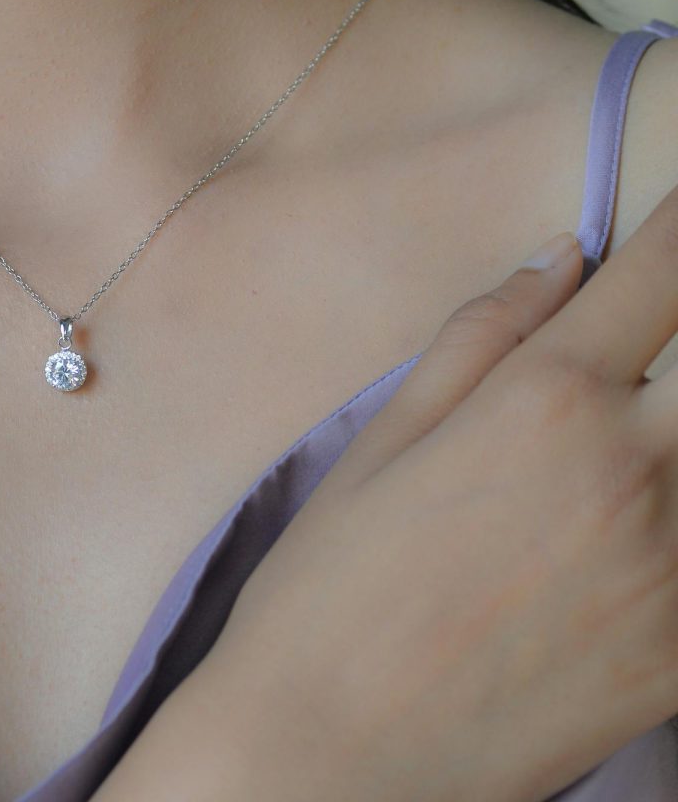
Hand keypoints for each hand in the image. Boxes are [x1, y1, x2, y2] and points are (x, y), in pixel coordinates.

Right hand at [202, 182, 677, 801]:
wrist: (336, 754)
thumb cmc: (333, 588)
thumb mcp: (384, 443)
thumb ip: (479, 338)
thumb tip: (559, 259)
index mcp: (543, 402)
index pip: (656, 273)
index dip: (677, 226)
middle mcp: (635, 468)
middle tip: (664, 330)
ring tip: (647, 419)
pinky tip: (649, 500)